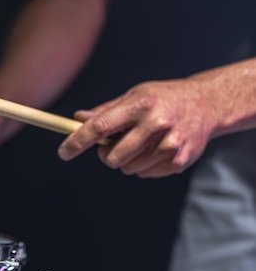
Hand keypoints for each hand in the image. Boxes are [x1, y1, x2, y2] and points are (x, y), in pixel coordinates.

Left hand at [57, 78, 216, 177]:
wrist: (207, 104)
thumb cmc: (163, 99)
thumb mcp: (134, 96)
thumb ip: (105, 111)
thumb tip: (77, 120)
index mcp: (140, 104)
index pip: (100, 126)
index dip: (78, 141)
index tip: (63, 152)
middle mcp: (156, 123)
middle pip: (112, 157)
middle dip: (105, 155)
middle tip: (114, 144)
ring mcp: (169, 144)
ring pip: (127, 169)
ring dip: (126, 160)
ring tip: (141, 143)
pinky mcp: (178, 160)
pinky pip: (144, 174)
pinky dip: (143, 165)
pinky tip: (156, 148)